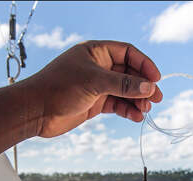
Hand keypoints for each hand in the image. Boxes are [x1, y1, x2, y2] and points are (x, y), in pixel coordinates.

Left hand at [26, 40, 163, 137]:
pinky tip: (135, 117)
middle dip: (143, 86)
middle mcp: (98, 67)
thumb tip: (149, 87)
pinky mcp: (95, 103)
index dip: (144, 65)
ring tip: (145, 111)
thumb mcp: (95, 82)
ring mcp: (97, 85)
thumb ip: (123, 84)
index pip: (128, 53)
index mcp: (96, 52)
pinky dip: (127, 110)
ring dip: (137, 100)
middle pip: (129, 73)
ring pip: (125, 91)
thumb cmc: (59, 88)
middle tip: (157, 98)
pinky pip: (117, 104)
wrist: (36, 111)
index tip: (156, 79)